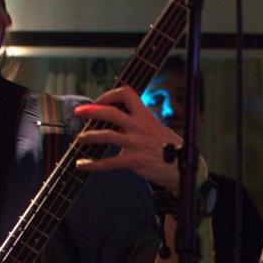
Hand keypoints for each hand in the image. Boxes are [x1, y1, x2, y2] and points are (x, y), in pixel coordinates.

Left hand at [73, 86, 191, 191]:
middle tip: (78, 113)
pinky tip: (82, 164)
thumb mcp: (156, 128)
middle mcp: (140, 127)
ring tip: (79, 139)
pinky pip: (109, 162)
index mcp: (145, 116)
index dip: (110, 94)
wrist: (183, 168)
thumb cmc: (168, 148)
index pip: (127, 94)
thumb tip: (118, 120)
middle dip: (91, 111)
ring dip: (89, 137)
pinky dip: (92, 164)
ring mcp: (137, 144)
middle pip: (111, 113)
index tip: (99, 101)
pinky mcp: (135, 161)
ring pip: (107, 135)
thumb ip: (138, 123)